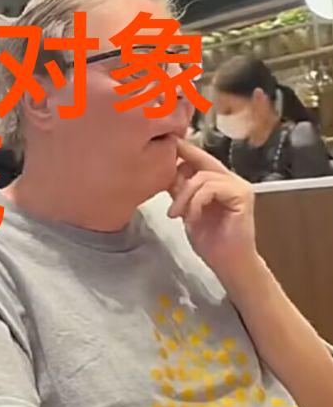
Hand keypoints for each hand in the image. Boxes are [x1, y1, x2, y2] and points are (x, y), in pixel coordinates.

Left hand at [167, 138, 259, 284]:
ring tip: (176, 214)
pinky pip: (211, 188)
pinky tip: (191, 218)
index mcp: (219, 180)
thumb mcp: (186, 208)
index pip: (199, 159)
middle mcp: (231, 179)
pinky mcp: (242, 196)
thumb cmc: (209, 239)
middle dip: (180, 161)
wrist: (227, 263)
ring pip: (203, 176)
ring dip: (184, 195)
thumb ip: (179, 189)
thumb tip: (162, 168)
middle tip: (163, 163)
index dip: (183, 150)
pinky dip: (196, 202)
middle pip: (202, 160)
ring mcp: (239, 186)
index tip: (164, 143)